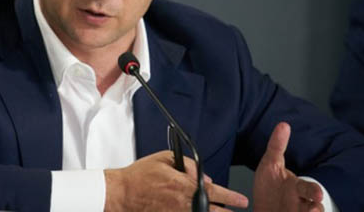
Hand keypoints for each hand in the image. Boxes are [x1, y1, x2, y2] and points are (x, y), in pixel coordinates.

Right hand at [104, 150, 247, 211]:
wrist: (122, 194)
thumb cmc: (140, 176)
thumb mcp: (164, 158)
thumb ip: (187, 164)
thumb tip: (204, 175)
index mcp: (182, 184)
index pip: (214, 191)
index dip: (231, 196)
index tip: (241, 200)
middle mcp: (182, 202)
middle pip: (213, 211)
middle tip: (238, 210)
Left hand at [253, 122, 323, 211]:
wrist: (262, 210)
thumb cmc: (270, 188)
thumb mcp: (270, 165)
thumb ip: (277, 146)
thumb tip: (284, 124)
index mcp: (299, 189)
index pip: (310, 189)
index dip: (314, 192)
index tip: (316, 195)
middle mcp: (302, 205)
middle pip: (314, 208)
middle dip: (315, 211)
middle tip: (314, 210)